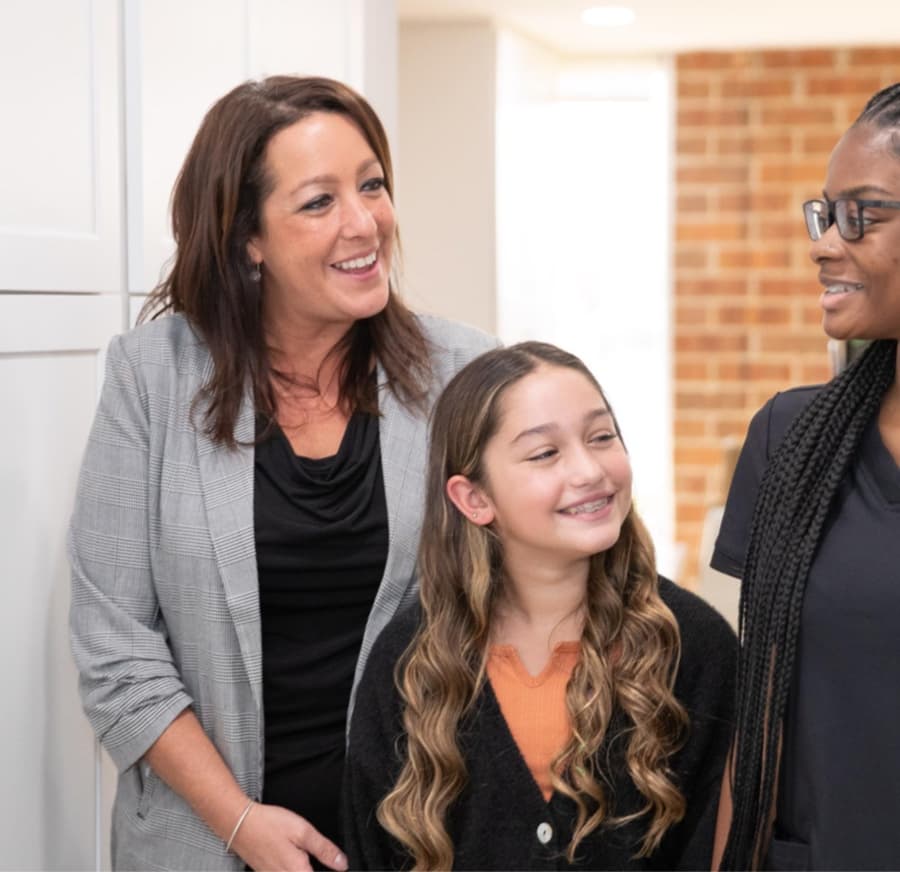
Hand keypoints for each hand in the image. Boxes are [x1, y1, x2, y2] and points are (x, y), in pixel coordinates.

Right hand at [231, 802, 348, 871]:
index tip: (336, 867)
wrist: (240, 824)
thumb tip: (342, 865)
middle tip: (321, 859)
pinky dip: (293, 869)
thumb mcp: (303, 831)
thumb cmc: (269, 824)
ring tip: (305, 858)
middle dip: (316, 869)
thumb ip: (324, 849)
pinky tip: (294, 859)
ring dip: (305, 868)